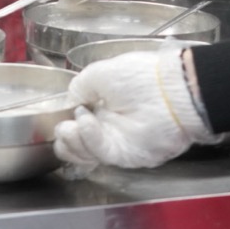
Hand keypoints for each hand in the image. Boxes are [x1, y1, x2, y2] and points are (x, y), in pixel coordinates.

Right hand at [53, 47, 218, 171]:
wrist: (170, 89)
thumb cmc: (139, 75)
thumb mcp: (100, 73)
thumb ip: (80, 88)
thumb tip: (72, 103)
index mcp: (102, 105)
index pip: (75, 121)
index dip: (64, 120)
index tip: (58, 114)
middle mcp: (107, 126)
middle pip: (75, 143)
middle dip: (63, 137)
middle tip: (63, 126)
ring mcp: (116, 143)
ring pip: (83, 153)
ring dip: (72, 140)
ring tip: (72, 125)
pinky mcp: (125, 155)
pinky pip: (101, 152)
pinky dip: (88, 138)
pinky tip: (85, 123)